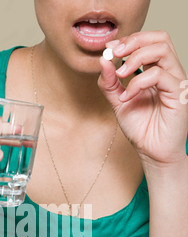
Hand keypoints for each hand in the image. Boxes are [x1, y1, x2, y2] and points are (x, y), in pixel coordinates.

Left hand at [98, 31, 187, 167]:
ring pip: (162, 50)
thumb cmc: (141, 130)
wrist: (152, 153)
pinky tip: (126, 97)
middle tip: (114, 53)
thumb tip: (103, 61)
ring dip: (135, 57)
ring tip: (120, 75)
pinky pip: (158, 75)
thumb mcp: (118, 102)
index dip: (128, 40)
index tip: (108, 49)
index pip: (149, 42)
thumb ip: (110, 83)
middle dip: (134, 41)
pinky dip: (137, 83)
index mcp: (157, 72)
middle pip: (159, 38)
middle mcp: (169, 73)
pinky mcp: (178, 93)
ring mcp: (176, 82)